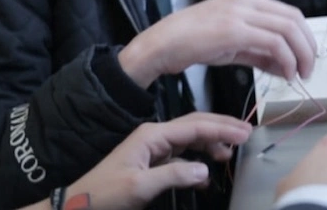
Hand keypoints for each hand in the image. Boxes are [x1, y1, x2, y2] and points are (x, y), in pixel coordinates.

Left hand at [57, 113, 251, 209]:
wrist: (79, 206)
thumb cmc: (105, 194)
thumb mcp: (140, 186)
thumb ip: (174, 175)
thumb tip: (205, 169)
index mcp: (152, 135)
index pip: (194, 126)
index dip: (221, 128)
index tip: (245, 133)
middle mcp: (154, 137)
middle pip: (194, 126)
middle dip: (220, 129)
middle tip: (247, 134)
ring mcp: (153, 149)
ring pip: (189, 140)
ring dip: (211, 144)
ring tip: (230, 153)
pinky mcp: (151, 164)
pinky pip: (180, 157)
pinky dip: (197, 162)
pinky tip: (206, 175)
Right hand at [119, 0, 316, 87]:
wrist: (162, 44)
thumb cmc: (192, 43)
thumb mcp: (232, 44)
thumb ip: (259, 51)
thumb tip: (286, 65)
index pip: (289, 13)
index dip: (304, 37)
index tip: (306, 59)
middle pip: (294, 18)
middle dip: (307, 46)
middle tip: (308, 70)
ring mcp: (240, 12)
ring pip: (288, 29)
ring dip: (300, 55)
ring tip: (298, 75)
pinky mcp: (234, 29)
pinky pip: (273, 43)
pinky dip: (285, 60)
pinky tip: (284, 74)